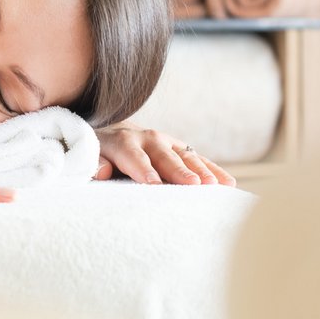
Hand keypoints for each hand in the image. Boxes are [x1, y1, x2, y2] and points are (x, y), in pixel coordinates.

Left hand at [93, 126, 234, 185]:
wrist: (113, 133)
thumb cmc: (101, 153)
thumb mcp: (91, 155)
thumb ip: (94, 162)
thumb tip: (100, 171)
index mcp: (122, 142)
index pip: (132, 156)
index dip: (142, 169)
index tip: (153, 185)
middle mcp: (147, 139)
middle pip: (164, 155)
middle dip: (178, 170)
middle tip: (193, 185)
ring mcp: (167, 143)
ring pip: (185, 156)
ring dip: (201, 170)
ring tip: (216, 186)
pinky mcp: (181, 149)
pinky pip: (199, 159)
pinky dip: (213, 170)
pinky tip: (228, 183)